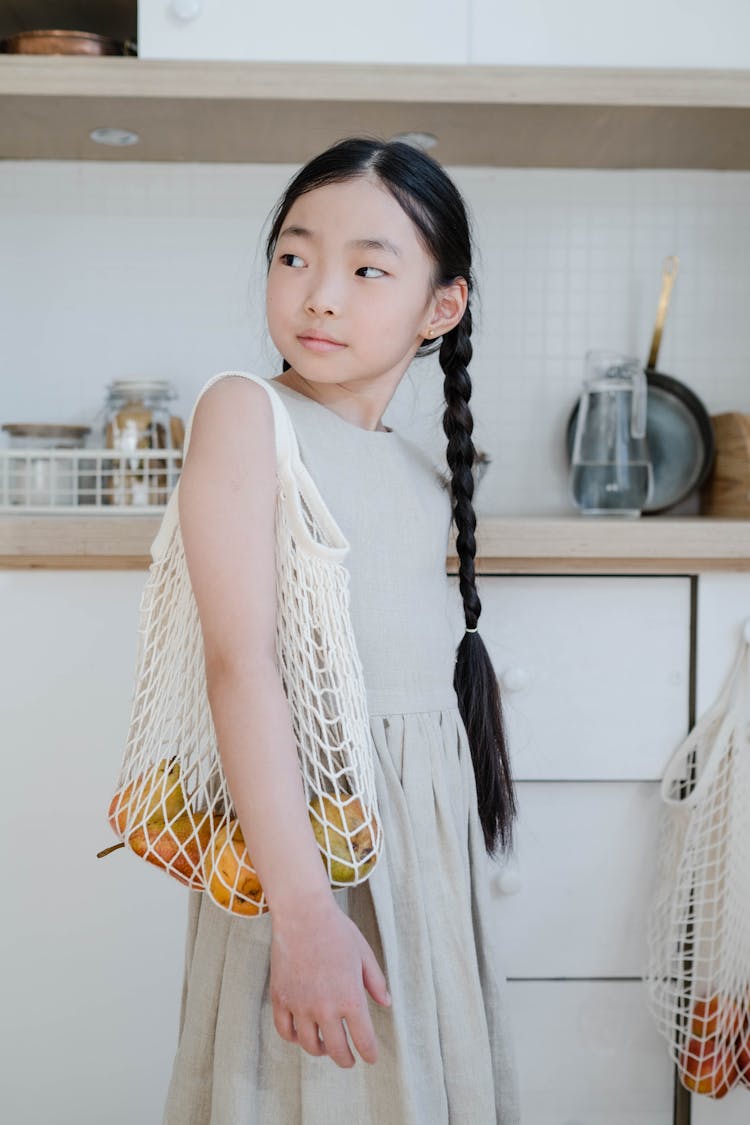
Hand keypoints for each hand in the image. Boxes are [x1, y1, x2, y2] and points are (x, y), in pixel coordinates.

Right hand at [269, 895, 391, 1067]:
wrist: (302, 914)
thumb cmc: (337, 931)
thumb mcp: (364, 954)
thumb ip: (376, 982)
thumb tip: (386, 1003)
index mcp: (351, 998)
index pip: (363, 1041)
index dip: (369, 1054)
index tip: (370, 1057)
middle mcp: (325, 1008)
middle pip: (337, 1050)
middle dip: (346, 1059)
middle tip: (349, 1059)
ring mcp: (300, 1005)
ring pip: (310, 1045)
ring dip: (321, 1050)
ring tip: (326, 1045)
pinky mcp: (281, 998)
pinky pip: (286, 1031)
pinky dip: (295, 1038)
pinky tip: (302, 1033)